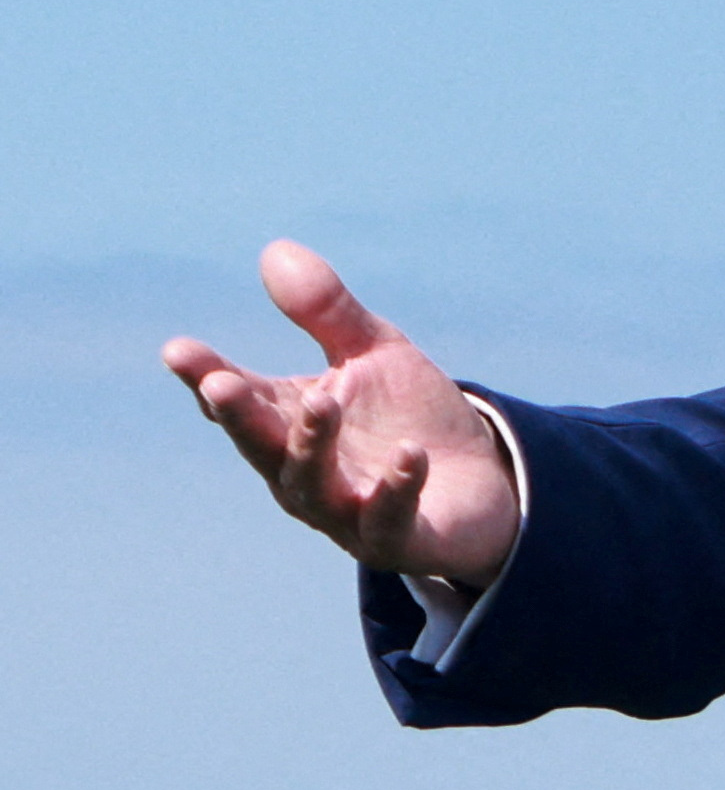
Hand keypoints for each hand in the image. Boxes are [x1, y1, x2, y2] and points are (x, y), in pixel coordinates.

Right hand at [162, 240, 519, 585]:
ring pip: (312, 486)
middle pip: (262, 446)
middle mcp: (303, 474)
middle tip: (221, 385)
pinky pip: (388, 518)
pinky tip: (410, 455)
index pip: (238, 400)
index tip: (177, 351)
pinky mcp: (396, 538)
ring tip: (323, 400)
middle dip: (241, 417)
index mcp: (288, 424)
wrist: (481, 484)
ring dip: (312, 445)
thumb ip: (327, 312)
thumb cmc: (410, 417)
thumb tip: (275, 251)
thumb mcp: (374, 354)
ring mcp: (346, 512)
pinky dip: (396, 488)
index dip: (206, 377)